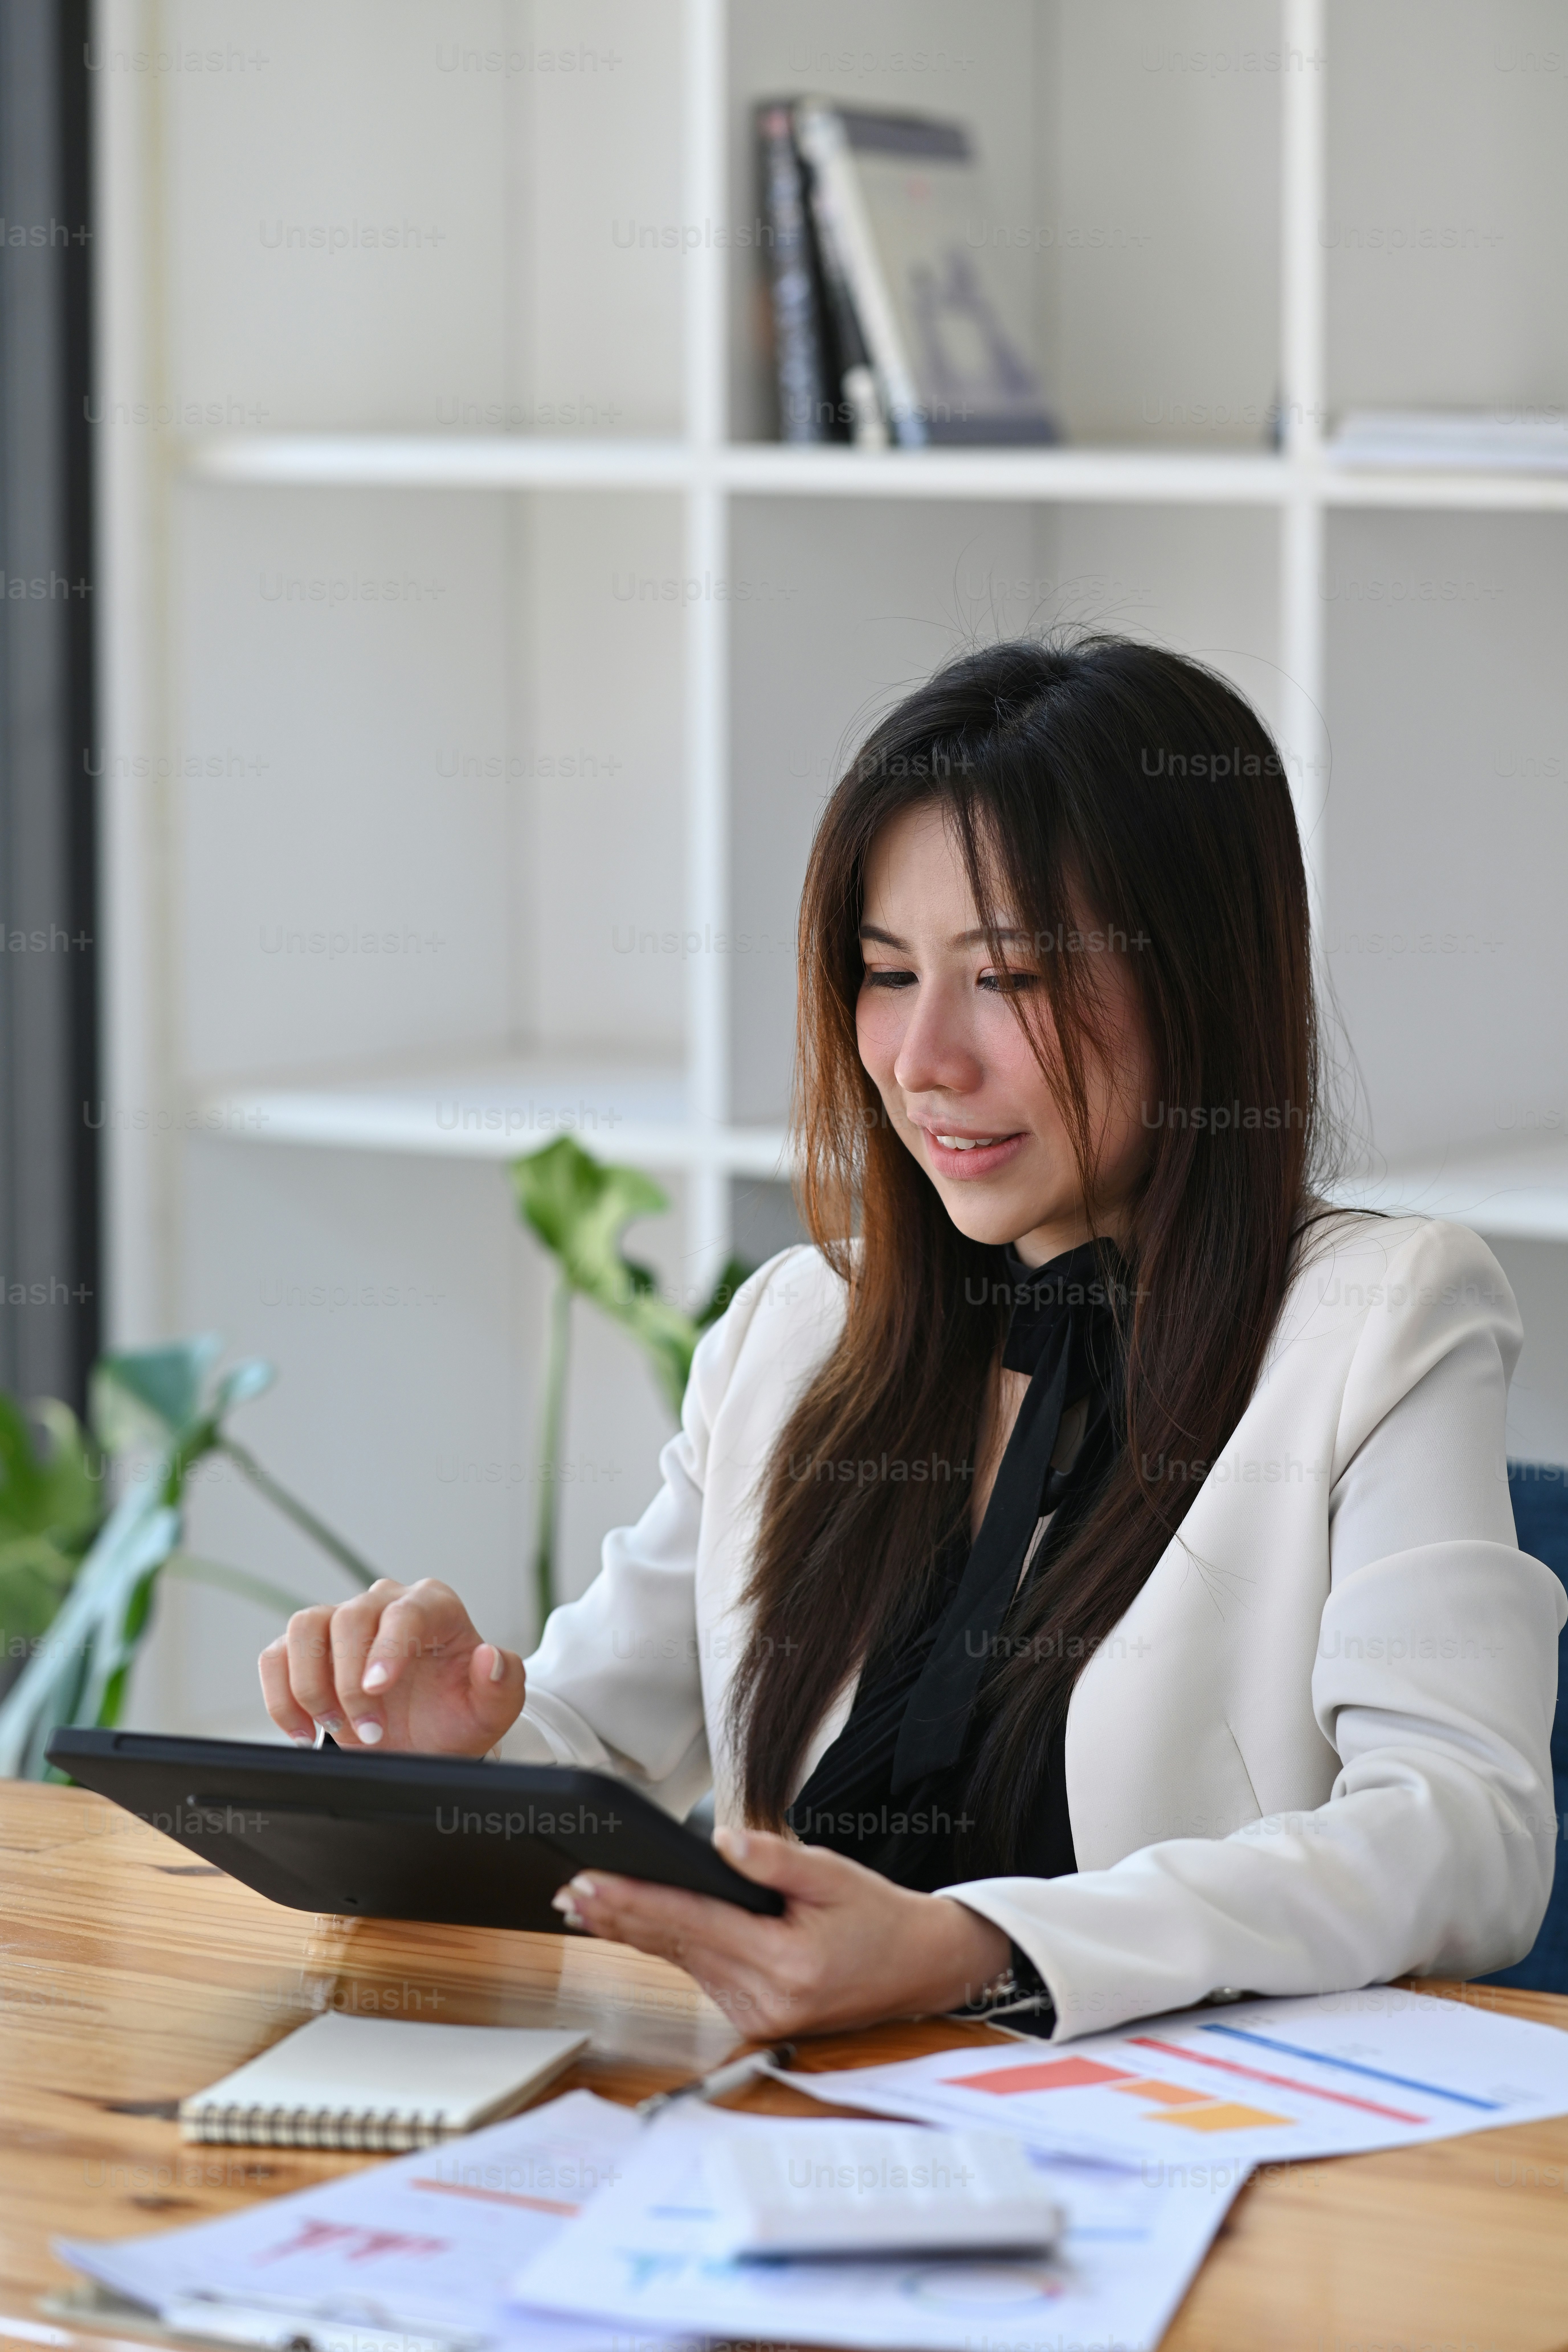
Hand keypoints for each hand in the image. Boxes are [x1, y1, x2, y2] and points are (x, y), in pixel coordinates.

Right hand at [258, 1577, 525, 1756]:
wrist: (430, 1740)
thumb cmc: (459, 1717)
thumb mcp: (493, 1711)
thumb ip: (503, 1683)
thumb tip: (490, 1656)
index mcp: (435, 1608)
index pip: (405, 1613)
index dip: (386, 1649)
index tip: (376, 1689)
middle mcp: (387, 1603)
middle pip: (350, 1619)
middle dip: (350, 1682)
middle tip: (370, 1731)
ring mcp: (344, 1621)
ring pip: (305, 1627)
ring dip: (311, 1684)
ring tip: (334, 1728)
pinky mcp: (311, 1648)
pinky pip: (277, 1656)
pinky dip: (281, 1695)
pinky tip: (303, 1731)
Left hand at [549, 1827, 1011, 2036]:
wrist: (918, 1969)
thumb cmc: (878, 1918)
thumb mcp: (834, 1875)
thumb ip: (775, 1860)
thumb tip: (722, 1840)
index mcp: (785, 1965)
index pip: (694, 1923)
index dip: (638, 1901)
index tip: (593, 1883)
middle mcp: (764, 1999)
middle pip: (677, 1945)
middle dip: (618, 1915)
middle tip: (569, 1887)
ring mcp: (755, 2014)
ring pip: (681, 1960)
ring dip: (632, 1930)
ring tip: (585, 1902)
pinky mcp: (751, 2013)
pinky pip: (698, 1970)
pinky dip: (664, 1945)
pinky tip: (631, 1925)